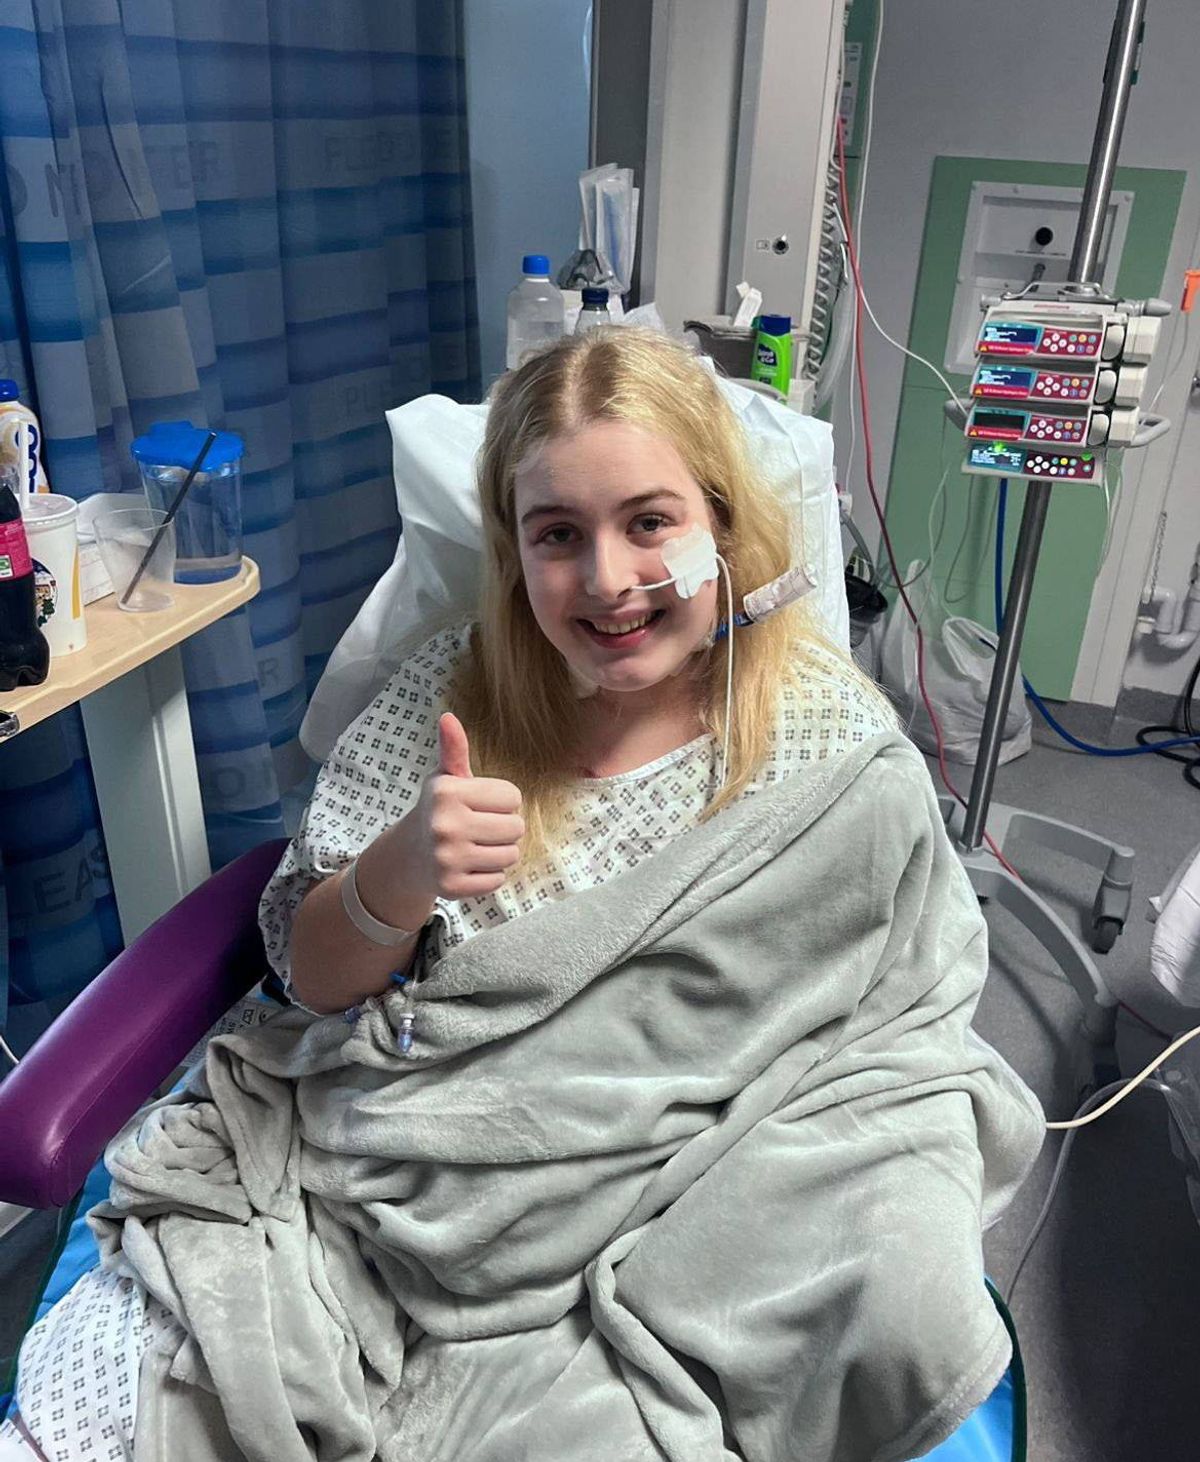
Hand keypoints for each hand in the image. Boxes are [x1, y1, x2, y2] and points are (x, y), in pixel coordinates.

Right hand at [404, 712, 525, 900]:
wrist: (410, 855)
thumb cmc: (439, 810)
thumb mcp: (445, 778)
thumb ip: (454, 749)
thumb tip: (448, 717)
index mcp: (447, 792)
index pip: (513, 797)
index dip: (503, 802)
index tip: (481, 805)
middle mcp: (445, 824)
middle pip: (516, 827)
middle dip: (504, 828)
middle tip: (481, 828)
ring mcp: (448, 858)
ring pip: (511, 855)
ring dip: (500, 852)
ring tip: (476, 846)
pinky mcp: (452, 887)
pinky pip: (498, 880)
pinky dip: (489, 875)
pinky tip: (470, 866)